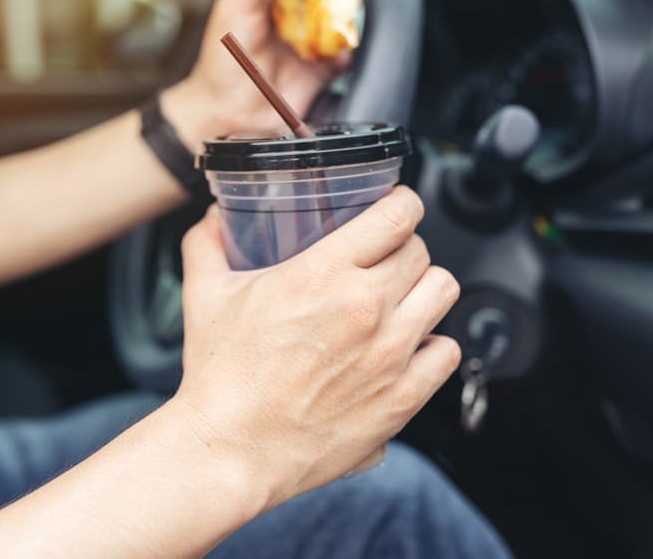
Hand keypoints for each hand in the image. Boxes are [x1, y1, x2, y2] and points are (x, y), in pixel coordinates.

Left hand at [161, 0, 349, 151]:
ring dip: (347, 14)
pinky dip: (347, 51)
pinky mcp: (317, 74)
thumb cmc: (220, 62)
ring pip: (338, 22)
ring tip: (350, 5)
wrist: (226, 115)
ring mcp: (304, 46)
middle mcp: (289, 20)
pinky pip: (343, 57)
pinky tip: (342, 47)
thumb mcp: (237, 4)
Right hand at [173, 187, 460, 508]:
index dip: (402, 203)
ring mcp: (391, 353)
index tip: (395, 208)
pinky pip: (448, 351)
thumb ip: (207, 244)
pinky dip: (432, 345)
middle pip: (420, 250)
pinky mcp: (403, 396)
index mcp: (322, 273)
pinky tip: (405, 347)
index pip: (397, 214)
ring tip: (399, 300)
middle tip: (380, 263)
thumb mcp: (205, 295)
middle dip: (401, 249)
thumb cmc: (221, 377)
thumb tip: (215, 217)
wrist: (232, 449)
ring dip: (423, 290)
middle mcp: (366, 307)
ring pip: (443, 291)